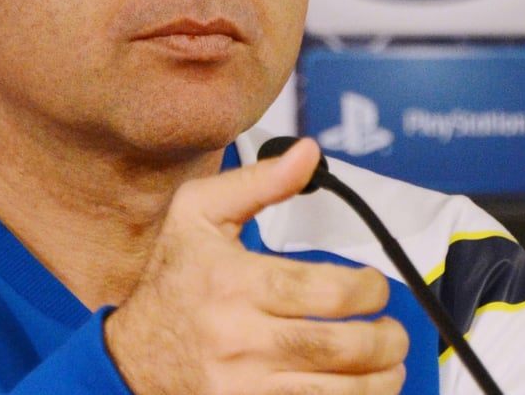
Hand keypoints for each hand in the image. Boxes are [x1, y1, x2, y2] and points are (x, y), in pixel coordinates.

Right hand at [104, 138, 407, 394]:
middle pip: (336, 347)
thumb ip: (259, 181)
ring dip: (379, 380)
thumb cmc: (173, 273)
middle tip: (392, 330)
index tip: (373, 287)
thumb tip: (308, 153)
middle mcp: (239, 338)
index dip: (365, 290)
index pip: (322, 291)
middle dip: (383, 339)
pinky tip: (360, 389)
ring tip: (389, 362)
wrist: (132, 352)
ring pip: (335, 393)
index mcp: (233, 281)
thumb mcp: (199, 211)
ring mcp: (244, 387)